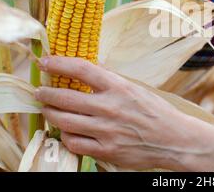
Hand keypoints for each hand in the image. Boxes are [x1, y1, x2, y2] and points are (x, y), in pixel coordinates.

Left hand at [35, 56, 199, 169]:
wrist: (174, 139)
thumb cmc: (156, 112)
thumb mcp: (136, 89)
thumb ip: (111, 80)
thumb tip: (88, 68)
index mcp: (119, 87)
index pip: (82, 69)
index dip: (58, 63)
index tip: (45, 61)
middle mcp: (110, 107)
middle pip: (65, 97)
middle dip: (45, 93)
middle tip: (39, 91)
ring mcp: (107, 131)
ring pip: (64, 121)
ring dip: (50, 114)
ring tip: (48, 110)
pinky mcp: (106, 150)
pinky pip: (74, 143)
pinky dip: (66, 136)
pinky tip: (66, 132)